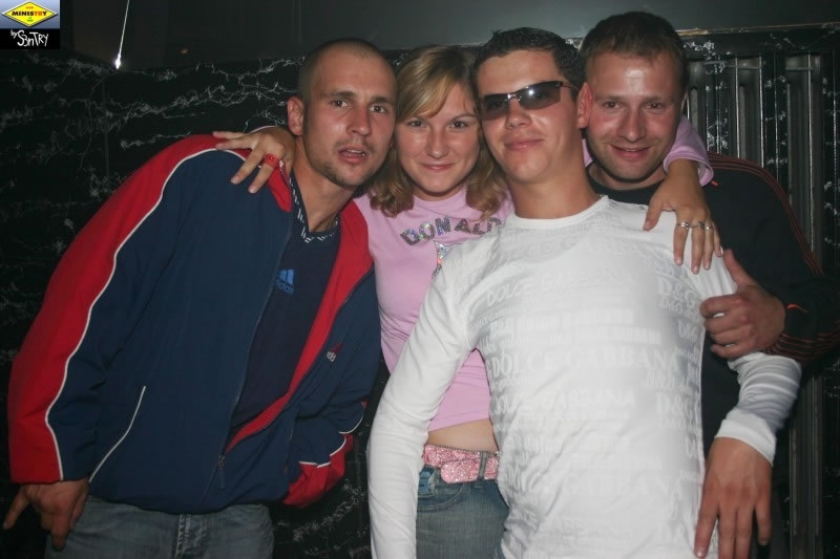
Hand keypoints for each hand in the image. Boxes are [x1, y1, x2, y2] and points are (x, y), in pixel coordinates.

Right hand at [3, 479, 88, 549]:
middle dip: (54, 522)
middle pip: (47, 524)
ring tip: (52, 500)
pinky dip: (12, 516)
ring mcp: (34, 499)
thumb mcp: (84, 491)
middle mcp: (45, 506)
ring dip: (44, 513)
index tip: (59, 545)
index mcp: (62, 507)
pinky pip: (17, 506)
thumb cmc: (76, 471)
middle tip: (60, 515)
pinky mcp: (25, 491)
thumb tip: (70, 526)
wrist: (59, 452)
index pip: (59, 532)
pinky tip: (8, 525)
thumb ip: (77, 510)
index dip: (59, 541)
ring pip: (37, 514)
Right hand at [213, 127, 295, 192]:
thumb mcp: (289, 159)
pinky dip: (225, 134)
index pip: (268, 167)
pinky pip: (236, 134)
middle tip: (234, 181)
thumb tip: (279, 186)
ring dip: (228, 144)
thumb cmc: (286, 148)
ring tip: (216, 147)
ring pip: (241, 141)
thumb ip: (283, 171)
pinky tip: (214, 134)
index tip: (251, 190)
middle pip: (253, 158)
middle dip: (243, 170)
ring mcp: (256, 136)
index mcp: (277, 150)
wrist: (285, 131)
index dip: (260, 179)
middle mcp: (266, 142)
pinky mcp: (250, 134)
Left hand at [645, 159, 721, 272]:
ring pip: (710, 236)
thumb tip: (646, 229)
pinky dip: (718, 241)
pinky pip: (715, 230)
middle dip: (698, 255)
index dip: (679, 248)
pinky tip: (719, 252)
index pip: (681, 234)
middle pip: (699, 239)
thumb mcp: (658, 198)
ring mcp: (706, 214)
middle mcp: (699, 214)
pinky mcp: (709, 213)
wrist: (686, 173)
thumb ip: (652, 214)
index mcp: (686, 211)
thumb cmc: (670, 186)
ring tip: (707, 266)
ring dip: (709, 252)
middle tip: (696, 270)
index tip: (678, 261)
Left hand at [694, 438, 770, 558]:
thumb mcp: (707, 466)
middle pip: (726, 531)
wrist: (747, 436)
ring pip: (745, 530)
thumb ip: (707, 486)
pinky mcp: (763, 495)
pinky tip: (762, 542)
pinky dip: (763, 532)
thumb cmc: (724, 447)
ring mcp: (748, 498)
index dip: (702, 538)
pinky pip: (763, 519)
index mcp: (712, 489)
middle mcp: (730, 497)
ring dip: (742, 548)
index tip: (699, 552)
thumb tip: (704, 502)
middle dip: (725, 551)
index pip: (705, 520)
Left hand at [700, 250, 784, 358]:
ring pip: (718, 339)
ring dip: (715, 336)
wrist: (784, 318)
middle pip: (711, 325)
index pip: (709, 307)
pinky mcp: (750, 345)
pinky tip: (718, 347)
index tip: (706, 310)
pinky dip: (721, 351)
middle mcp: (741, 318)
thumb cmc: (762, 300)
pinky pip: (729, 352)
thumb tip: (726, 251)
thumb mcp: (749, 284)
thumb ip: (735, 269)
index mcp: (738, 302)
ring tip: (717, 331)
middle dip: (708, 324)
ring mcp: (746, 333)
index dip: (704, 309)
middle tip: (711, 321)